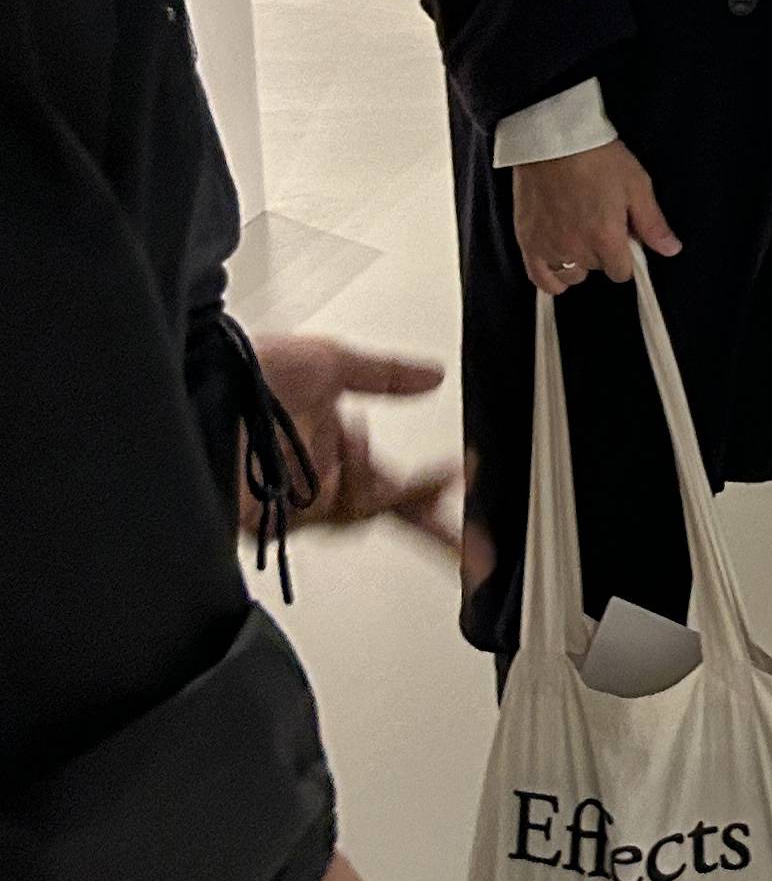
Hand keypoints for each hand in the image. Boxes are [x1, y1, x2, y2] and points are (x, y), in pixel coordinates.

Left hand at [247, 336, 461, 556]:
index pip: (394, 485)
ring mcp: (293, 501)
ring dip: (393, 489)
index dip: (431, 495)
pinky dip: (354, 490)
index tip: (469, 507)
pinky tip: (358, 457)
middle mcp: (317, 482)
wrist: (194, 381)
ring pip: (361, 512)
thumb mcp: (329, 362)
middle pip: (384, 509)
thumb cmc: (245, 370)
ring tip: (414, 464)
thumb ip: (384, 375)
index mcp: (335, 448)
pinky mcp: (266, 516)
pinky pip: (326, 514)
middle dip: (424, 510)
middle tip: (465, 519)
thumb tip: (433, 377)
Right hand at [513, 139, 680, 296]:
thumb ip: (652, 223)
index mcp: (605, 238)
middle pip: (596, 269)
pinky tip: (559, 265)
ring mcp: (548, 247)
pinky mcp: (526, 241)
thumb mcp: (636, 185)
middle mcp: (575, 249)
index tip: (624, 238)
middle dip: (603, 252)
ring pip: (570, 275)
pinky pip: (539, 278)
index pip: (622, 272)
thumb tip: (671, 249)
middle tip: (601, 223)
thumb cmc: (598, 158)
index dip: (626, 256)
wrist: (554, 140)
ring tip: (579, 236)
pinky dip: (550, 277)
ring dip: (578, 262)